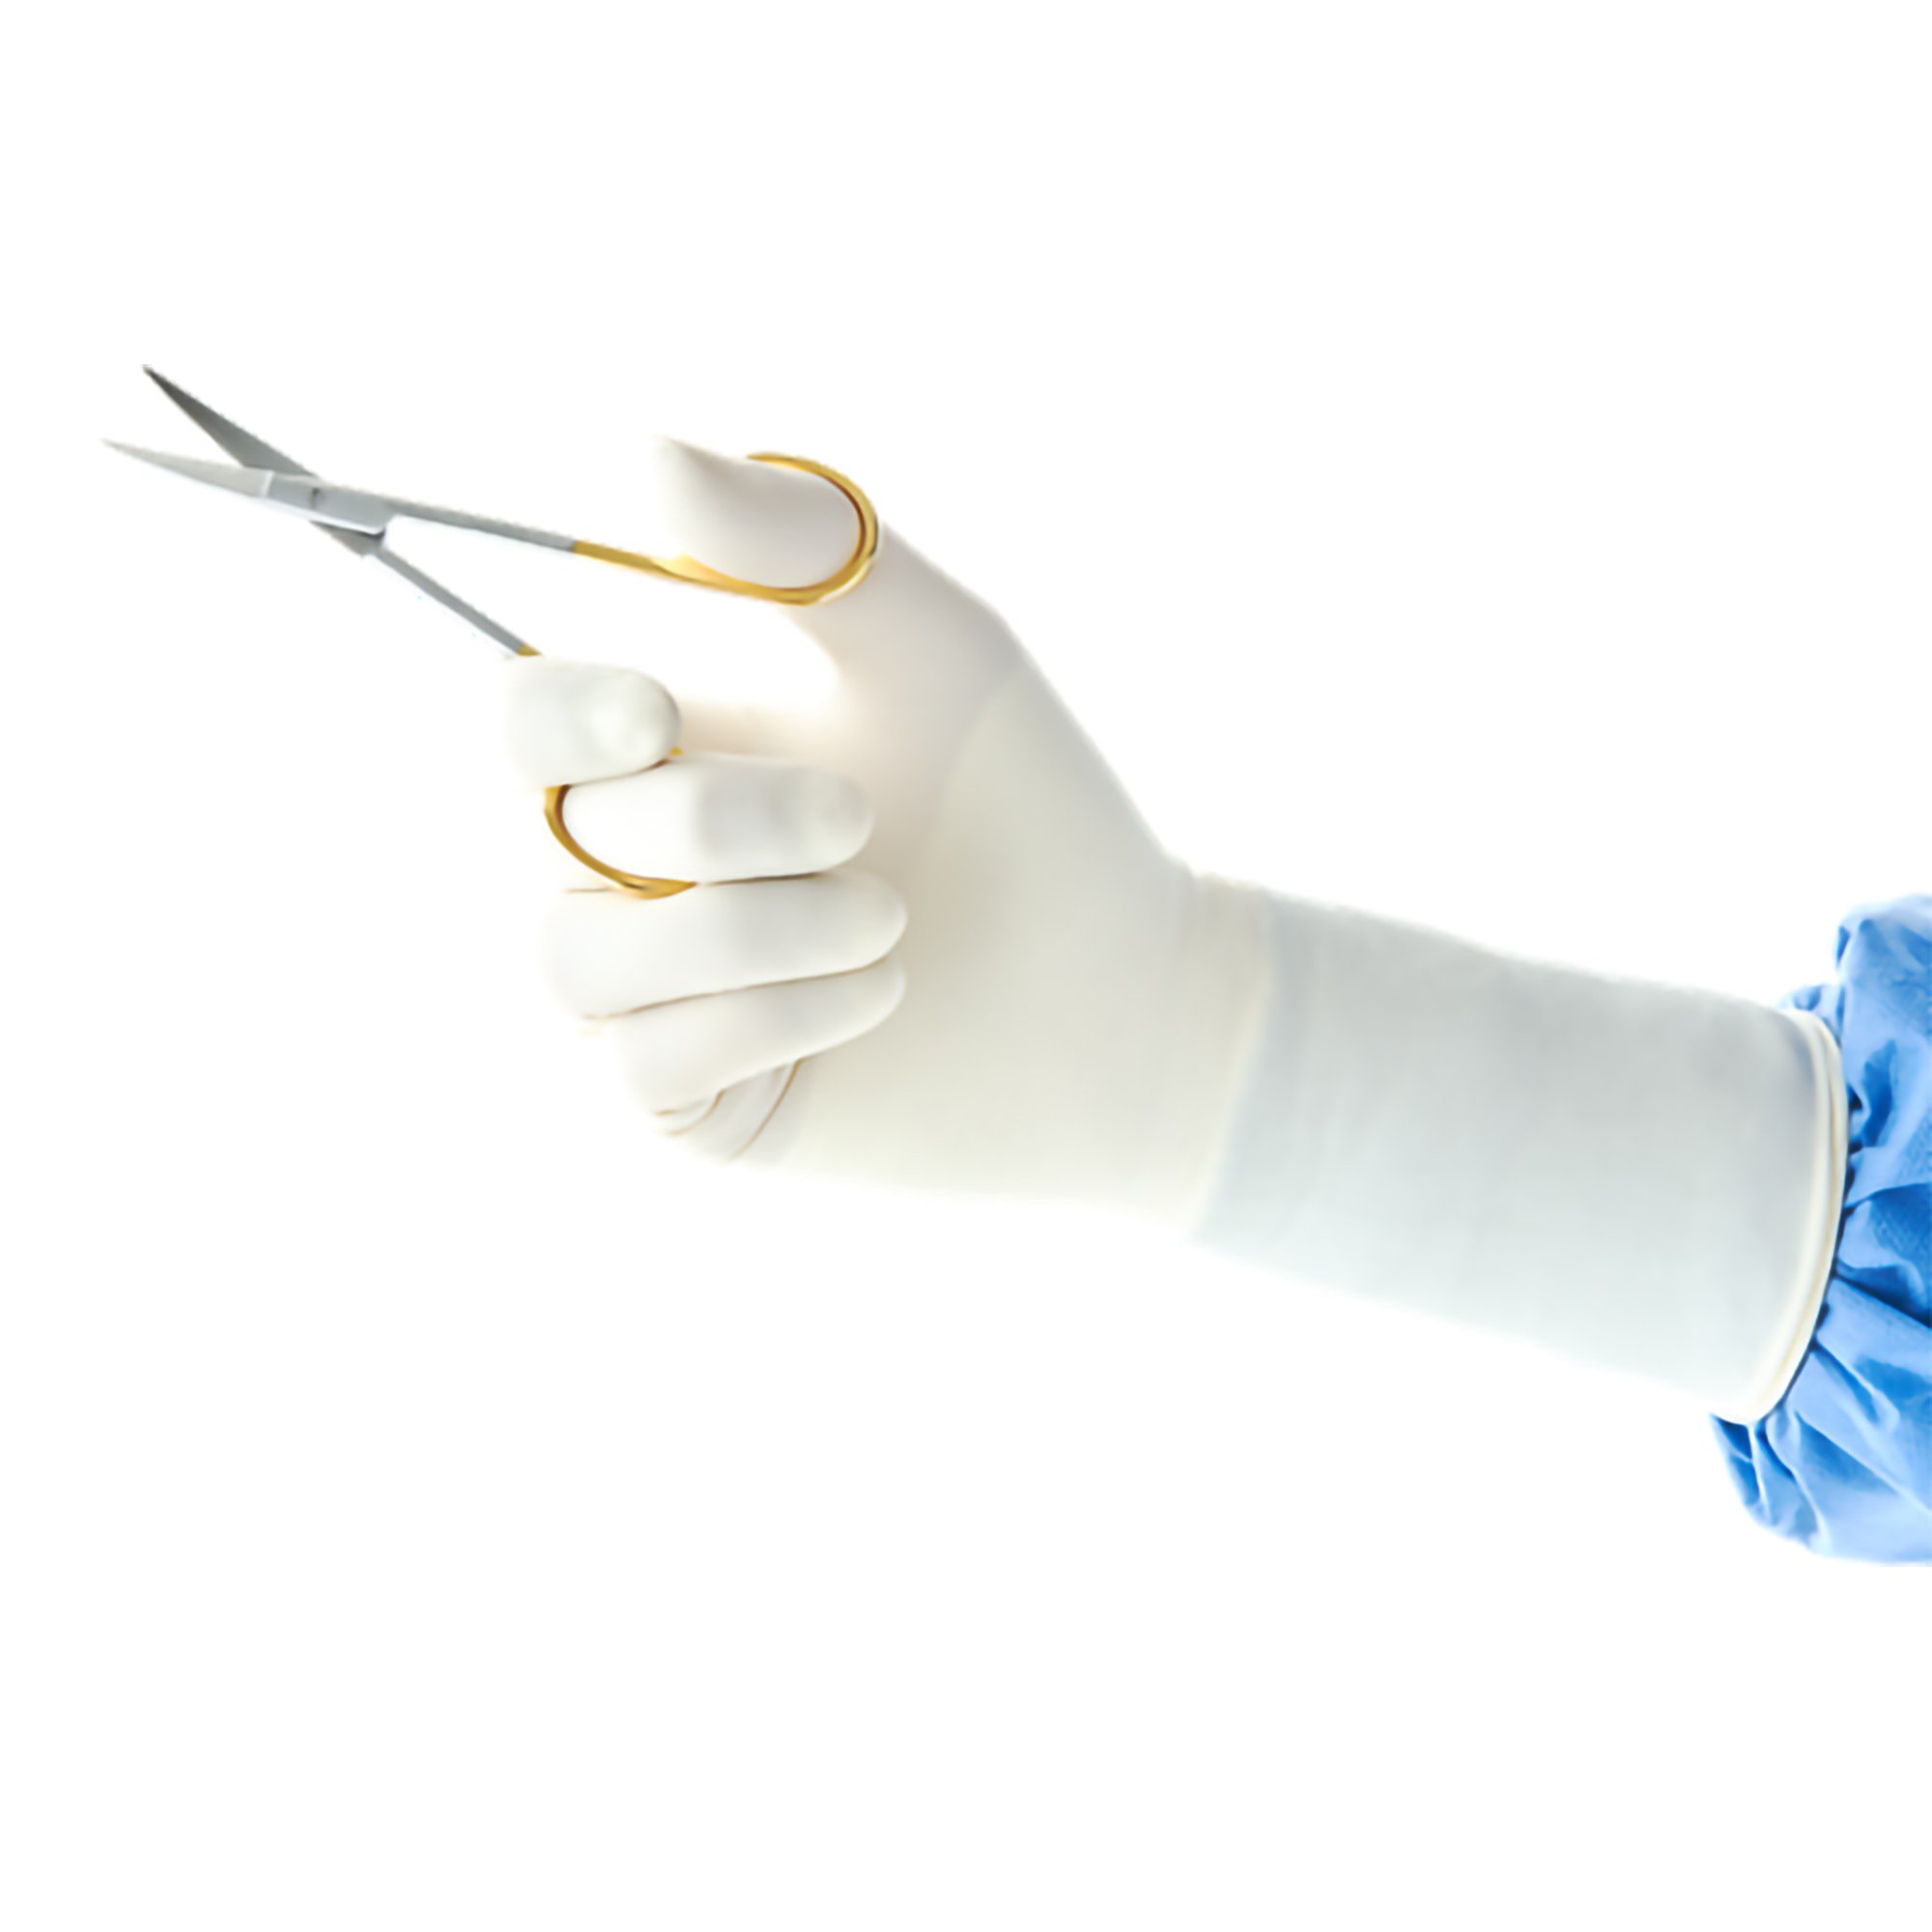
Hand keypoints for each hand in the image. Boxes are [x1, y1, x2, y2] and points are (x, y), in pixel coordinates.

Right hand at [503, 439, 1269, 1224]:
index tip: (659, 712)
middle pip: (552, 833)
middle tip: (860, 818)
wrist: (1125, 988)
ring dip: (752, 928)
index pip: (516, 720)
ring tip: (888, 922)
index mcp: (663, 757)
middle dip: (719, 822)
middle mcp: (623, 876)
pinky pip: (649, 1060)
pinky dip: (776, 1016)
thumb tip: (640, 457)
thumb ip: (801, 545)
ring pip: (578, 958)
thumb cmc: (1028, 807)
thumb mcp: (931, 647)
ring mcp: (644, 998)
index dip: (556, 716)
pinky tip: (883, 996)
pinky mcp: (685, 1106)